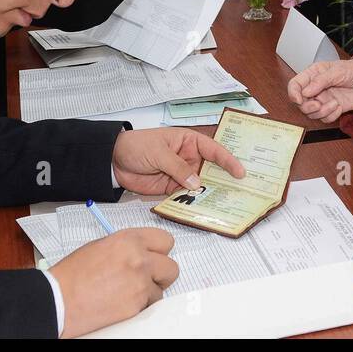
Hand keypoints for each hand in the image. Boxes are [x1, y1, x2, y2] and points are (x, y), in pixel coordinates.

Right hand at [50, 227, 177, 337]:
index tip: (156, 258)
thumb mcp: (100, 247)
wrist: (58, 299)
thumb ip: (126, 247)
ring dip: (150, 293)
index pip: (165, 240)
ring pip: (162, 289)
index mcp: (128, 240)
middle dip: (161, 275)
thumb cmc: (72, 275)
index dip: (160, 251)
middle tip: (147, 279)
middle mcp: (138, 258)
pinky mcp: (137, 304)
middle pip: (171, 266)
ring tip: (129, 294)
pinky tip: (122, 304)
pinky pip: (149, 306)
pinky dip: (140, 307)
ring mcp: (140, 282)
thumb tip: (141, 252)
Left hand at [112, 126, 245, 194]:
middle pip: (211, 170)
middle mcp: (189, 158)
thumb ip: (177, 168)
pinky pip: (186, 196)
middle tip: (238, 192)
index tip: (240, 172)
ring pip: (200, 185)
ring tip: (224, 204)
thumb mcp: (158, 153)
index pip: (213, 150)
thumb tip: (196, 183)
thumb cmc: (137, 146)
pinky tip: (202, 210)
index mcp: (188, 142)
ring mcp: (181, 174)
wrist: (113, 160)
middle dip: (223, 180)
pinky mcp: (171, 188)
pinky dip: (193, 203)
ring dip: (209, 194)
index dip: (228, 160)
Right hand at [287, 59, 352, 123]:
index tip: (299, 99)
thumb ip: (321, 81)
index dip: (293, 93)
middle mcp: (316, 88)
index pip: (295, 84)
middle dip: (307, 106)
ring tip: (334, 104)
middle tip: (318, 104)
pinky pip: (325, 118)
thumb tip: (305, 91)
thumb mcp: (338, 71)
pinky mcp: (333, 108)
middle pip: (301, 103)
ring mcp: (324, 99)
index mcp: (313, 74)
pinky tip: (339, 107)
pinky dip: (331, 116)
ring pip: (311, 113)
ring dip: (321, 112)